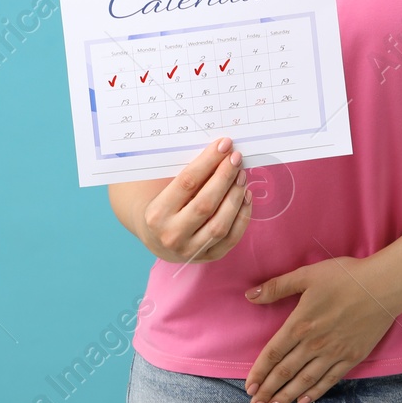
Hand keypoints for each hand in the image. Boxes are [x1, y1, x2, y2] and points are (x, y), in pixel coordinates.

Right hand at [134, 136, 252, 263]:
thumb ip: (189, 175)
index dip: (208, 161)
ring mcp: (190, 250)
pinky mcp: (207, 258)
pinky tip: (245, 196)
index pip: (187, 182)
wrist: (155, 239)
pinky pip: (230, 239)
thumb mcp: (164, 189)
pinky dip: (242, 216)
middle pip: (205, 203)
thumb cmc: (162, 205)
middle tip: (236, 158)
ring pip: (220, 224)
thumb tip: (221, 152)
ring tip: (242, 176)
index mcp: (156, 214)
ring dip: (235, 197)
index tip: (223, 145)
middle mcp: (171, 235)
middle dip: (224, 177)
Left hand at [241, 252, 401, 402]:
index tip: (249, 387)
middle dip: (268, 391)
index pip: (273, 353)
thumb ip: (277, 287)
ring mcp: (334, 353)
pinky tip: (303, 402)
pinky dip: (315, 392)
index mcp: (300, 324)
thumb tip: (250, 295)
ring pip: (305, 381)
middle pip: (285, 372)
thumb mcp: (307, 275)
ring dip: (286, 397)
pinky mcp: (352, 357)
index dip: (259, 372)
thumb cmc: (345, 276)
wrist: (385, 286)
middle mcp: (315, 343)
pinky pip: (329, 380)